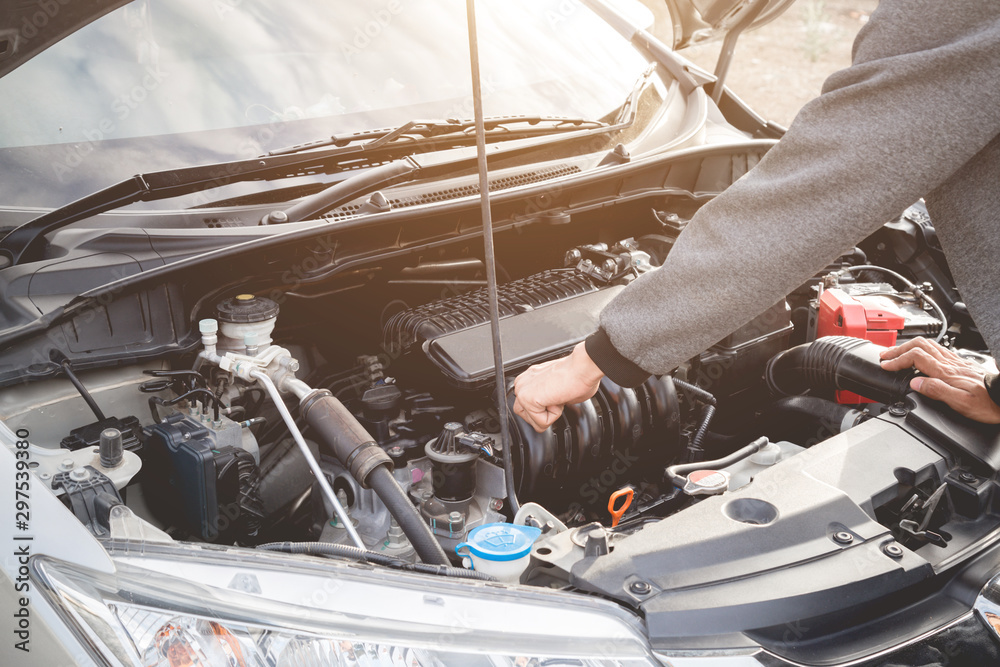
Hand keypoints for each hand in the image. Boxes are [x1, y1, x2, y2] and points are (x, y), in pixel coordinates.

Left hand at [512, 342, 604, 432]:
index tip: (558, 396)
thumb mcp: (558, 390)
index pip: (528, 408)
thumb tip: (551, 407)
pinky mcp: (527, 399)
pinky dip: (555, 415)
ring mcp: (522, 391)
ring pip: (533, 421)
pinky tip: (558, 397)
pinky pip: (541, 422)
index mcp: (529, 379)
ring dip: (550, 414)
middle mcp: (522, 384)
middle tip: (558, 398)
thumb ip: (548, 399)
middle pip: (527, 416)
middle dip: (545, 414)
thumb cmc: (578, 374)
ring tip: (558, 396)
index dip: (546, 409)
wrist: (583, 367)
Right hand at [879, 337, 999, 423]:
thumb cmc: (987, 404)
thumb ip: (936, 390)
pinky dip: (923, 350)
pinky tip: (921, 356)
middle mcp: (950, 363)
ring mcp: (956, 362)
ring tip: (898, 353)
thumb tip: (915, 383)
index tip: (886, 366)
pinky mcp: (961, 364)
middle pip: (919, 346)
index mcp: (946, 372)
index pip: (915, 357)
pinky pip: (938, 350)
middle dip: (899, 350)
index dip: (897, 360)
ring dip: (909, 347)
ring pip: (928, 345)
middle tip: (886, 356)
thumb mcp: (960, 402)